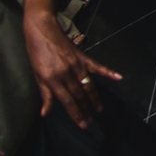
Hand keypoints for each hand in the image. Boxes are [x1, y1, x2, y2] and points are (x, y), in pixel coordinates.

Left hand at [22, 0, 121, 127]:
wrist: (42, 30)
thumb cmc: (36, 53)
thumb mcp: (37, 75)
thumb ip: (44, 94)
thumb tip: (45, 113)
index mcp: (52, 79)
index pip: (66, 101)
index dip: (75, 114)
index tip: (82, 124)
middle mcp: (66, 73)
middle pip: (79, 95)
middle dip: (85, 110)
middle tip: (90, 122)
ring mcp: (77, 65)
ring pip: (88, 85)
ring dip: (94, 99)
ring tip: (99, 110)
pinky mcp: (83, 57)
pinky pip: (97, 67)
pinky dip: (109, 72)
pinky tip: (119, 77)